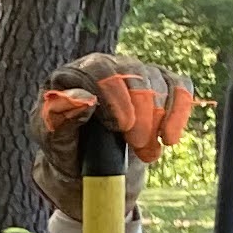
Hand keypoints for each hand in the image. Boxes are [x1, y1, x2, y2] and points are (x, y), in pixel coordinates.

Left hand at [36, 52, 198, 215]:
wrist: (87, 166)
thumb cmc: (65, 147)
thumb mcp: (52, 137)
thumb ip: (60, 117)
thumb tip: (84, 99)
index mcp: (75, 73)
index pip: (99, 69)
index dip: (114, 95)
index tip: (120, 126)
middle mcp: (108, 67)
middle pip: (134, 71)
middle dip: (140, 108)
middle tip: (137, 143)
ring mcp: (136, 74)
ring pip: (158, 81)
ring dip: (157, 119)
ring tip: (146, 153)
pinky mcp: (161, 86)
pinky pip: (180, 87)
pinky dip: (179, 112)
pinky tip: (169, 138)